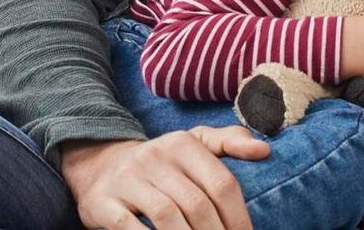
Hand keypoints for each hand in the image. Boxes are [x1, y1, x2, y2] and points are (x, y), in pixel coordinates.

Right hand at [60, 127, 269, 229]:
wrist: (98, 166)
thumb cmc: (159, 163)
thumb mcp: (192, 144)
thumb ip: (228, 142)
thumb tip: (264, 150)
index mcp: (181, 143)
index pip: (221, 184)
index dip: (239, 219)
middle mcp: (153, 157)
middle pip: (198, 205)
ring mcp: (126, 179)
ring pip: (167, 217)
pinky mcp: (104, 202)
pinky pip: (131, 228)